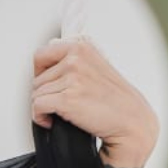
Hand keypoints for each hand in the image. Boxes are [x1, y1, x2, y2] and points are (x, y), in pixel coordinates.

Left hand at [31, 35, 158, 164]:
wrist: (132, 122)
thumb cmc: (116, 99)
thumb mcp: (97, 66)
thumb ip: (74, 58)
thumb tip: (51, 45)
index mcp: (82, 47)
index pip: (41, 54)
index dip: (40, 73)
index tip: (48, 85)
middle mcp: (76, 59)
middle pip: (37, 78)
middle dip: (45, 94)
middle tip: (60, 104)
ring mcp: (72, 78)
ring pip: (36, 93)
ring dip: (43, 107)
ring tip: (61, 113)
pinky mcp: (67, 99)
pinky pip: (37, 107)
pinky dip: (40, 118)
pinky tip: (51, 121)